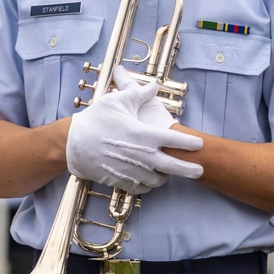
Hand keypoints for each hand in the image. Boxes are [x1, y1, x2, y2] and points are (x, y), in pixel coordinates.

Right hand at [66, 68, 202, 192]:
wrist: (74, 144)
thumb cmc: (96, 120)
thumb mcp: (118, 101)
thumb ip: (139, 93)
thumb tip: (154, 85)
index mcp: (146, 135)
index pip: (177, 141)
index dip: (191, 143)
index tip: (199, 144)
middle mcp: (143, 156)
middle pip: (175, 167)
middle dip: (190, 169)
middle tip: (200, 170)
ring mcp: (133, 172)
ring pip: (158, 180)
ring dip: (165, 176)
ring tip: (168, 172)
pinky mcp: (122, 182)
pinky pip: (142, 188)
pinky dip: (148, 185)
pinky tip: (148, 178)